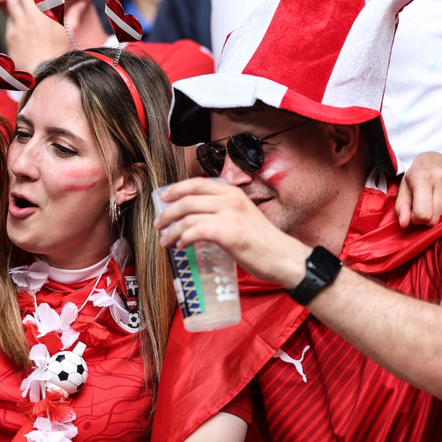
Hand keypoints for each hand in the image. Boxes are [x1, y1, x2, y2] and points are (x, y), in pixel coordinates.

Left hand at [2, 0, 82, 72]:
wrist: (45, 71)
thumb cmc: (59, 53)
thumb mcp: (69, 33)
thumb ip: (74, 15)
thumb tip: (81, 3)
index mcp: (51, 14)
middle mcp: (36, 16)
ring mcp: (23, 24)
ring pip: (15, 1)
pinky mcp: (13, 33)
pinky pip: (11, 16)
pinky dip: (8, 4)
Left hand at [153, 178, 309, 287]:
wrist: (283, 258)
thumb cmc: (262, 242)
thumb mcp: (243, 216)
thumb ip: (222, 212)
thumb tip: (195, 219)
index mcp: (233, 192)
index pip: (197, 183)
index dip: (176, 189)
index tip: (163, 198)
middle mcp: (231, 199)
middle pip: (187, 199)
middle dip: (168, 212)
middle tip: (159, 224)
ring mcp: (230, 215)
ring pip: (188, 216)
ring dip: (171, 229)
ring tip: (165, 240)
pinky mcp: (228, 233)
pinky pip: (195, 231)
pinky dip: (183, 238)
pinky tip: (180, 246)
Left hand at [395, 151, 441, 227]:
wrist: (434, 159)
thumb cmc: (416, 177)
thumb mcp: (403, 190)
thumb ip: (401, 208)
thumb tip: (404, 224)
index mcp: (421, 177)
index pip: (422, 214)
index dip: (417, 218)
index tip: (415, 211)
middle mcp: (441, 176)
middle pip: (436, 216)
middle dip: (429, 218)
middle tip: (425, 207)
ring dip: (441, 213)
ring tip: (435, 201)